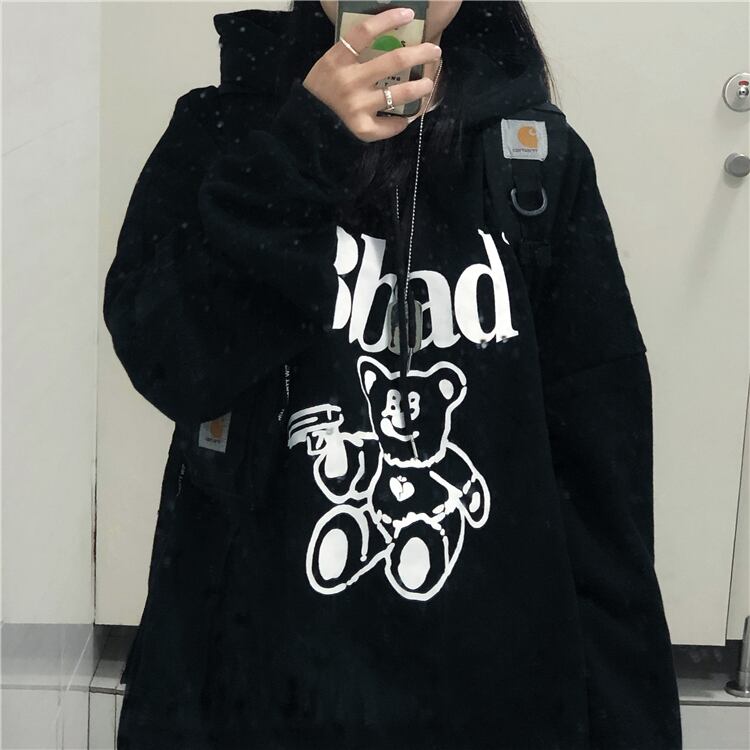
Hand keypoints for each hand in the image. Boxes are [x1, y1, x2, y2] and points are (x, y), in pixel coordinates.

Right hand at [302, 6, 441, 142]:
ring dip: (419, 88)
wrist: (306, 121)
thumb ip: (353, 53)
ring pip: (397, 94)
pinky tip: (404, 119)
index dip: (388, 19)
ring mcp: (355, 105)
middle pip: (393, 61)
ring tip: (427, 84)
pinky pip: (388, 125)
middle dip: (420, 54)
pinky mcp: (360, 127)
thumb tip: (389, 39)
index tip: (409, 14)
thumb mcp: (332, 64)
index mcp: (338, 59)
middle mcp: (348, 81)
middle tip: (434, 51)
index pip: (364, 31)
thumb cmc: (323, 89)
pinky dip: (399, 122)